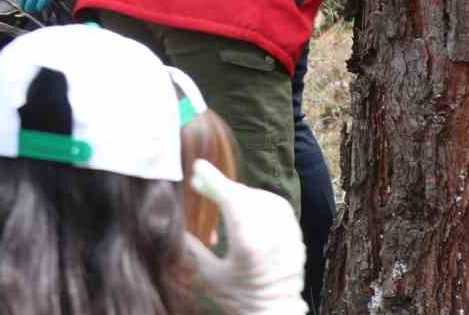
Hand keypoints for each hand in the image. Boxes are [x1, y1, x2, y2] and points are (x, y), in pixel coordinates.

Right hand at [182, 159, 306, 314]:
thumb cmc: (238, 301)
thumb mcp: (207, 277)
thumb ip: (190, 248)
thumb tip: (170, 222)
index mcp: (249, 247)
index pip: (233, 201)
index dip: (215, 180)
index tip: (199, 167)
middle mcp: (274, 239)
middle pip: (248, 197)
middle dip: (224, 185)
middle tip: (201, 181)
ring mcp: (290, 239)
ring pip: (266, 199)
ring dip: (243, 192)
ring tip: (223, 195)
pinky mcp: (298, 241)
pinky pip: (280, 209)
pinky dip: (261, 201)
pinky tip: (247, 205)